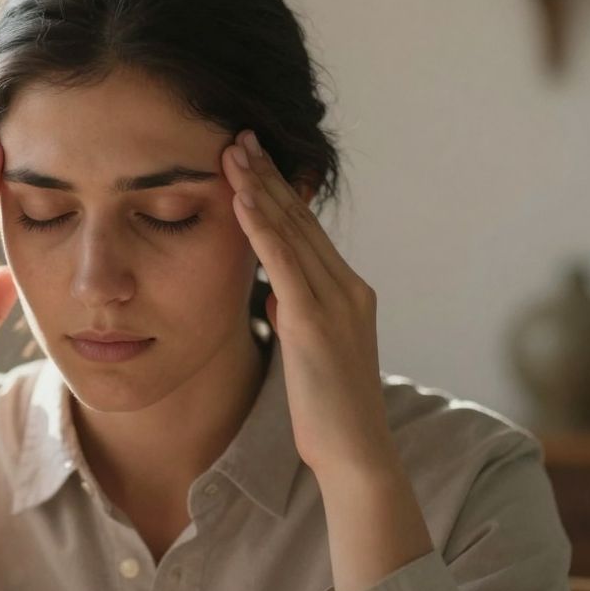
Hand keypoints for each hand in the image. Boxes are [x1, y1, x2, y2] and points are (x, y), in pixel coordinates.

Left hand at [221, 129, 392, 474]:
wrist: (356, 454)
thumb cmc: (329, 412)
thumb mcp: (311, 351)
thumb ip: (298, 314)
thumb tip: (278, 291)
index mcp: (349, 293)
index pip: (307, 231)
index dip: (280, 192)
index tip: (254, 160)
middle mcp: (348, 287)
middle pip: (301, 219)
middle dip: (268, 175)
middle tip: (240, 136)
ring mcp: (336, 301)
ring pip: (292, 232)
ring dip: (260, 187)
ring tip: (233, 151)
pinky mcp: (315, 321)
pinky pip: (283, 262)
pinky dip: (261, 226)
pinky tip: (241, 198)